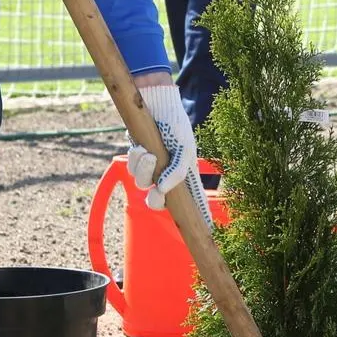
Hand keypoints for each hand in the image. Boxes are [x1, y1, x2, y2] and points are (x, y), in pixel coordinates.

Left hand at [127, 79, 212, 228]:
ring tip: (148, 153)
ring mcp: (150, 167)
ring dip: (143, 171)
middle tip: (155, 193)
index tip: (206, 235)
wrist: (156, 101)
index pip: (189, 204)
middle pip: (157, 202)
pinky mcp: (136, 156)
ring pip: (140, 182)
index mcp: (182, 177)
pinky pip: (130, 166)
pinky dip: (135, 158)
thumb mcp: (184, 149)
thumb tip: (164, 191)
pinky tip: (141, 147)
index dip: (195, 219)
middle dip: (154, 199)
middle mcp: (165, 176)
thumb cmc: (176, 125)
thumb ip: (176, 172)